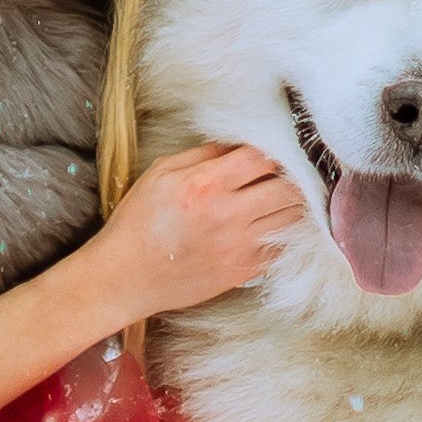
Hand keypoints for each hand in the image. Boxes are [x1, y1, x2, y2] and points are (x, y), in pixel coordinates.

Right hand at [93, 144, 306, 317]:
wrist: (127, 277)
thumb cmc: (138, 223)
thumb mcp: (160, 173)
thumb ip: (202, 155)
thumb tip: (236, 144)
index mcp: (206, 184)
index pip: (262, 157)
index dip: (274, 147)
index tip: (272, 148)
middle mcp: (228, 215)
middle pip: (288, 187)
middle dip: (292, 175)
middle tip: (285, 171)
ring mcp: (240, 246)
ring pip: (292, 217)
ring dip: (294, 202)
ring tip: (283, 195)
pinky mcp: (244, 271)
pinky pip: (283, 246)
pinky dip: (284, 231)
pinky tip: (272, 223)